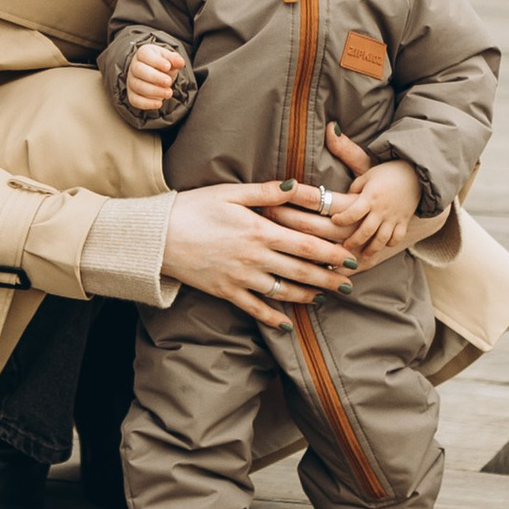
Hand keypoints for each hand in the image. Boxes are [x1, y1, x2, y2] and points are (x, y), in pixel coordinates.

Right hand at [125, 39, 187, 115]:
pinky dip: (147, 103)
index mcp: (143, 53)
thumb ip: (175, 59)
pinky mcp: (132, 94)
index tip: (168, 67)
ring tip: (168, 93)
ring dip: (154, 91)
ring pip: (138, 86)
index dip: (156, 61)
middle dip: (155, 77)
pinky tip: (159, 103)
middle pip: (139, 71)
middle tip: (169, 82)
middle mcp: (134, 66)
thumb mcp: (169, 58)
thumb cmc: (162, 64)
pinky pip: (136, 100)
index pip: (145, 55)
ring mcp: (131, 81)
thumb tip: (180, 62)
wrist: (156, 73)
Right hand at [160, 179, 359, 325]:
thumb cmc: (193, 208)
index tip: (351, 256)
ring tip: (325, 296)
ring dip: (307, 295)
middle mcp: (254, 258)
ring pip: (283, 292)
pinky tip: (287, 323)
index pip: (305, 244)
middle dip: (329, 278)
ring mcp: (241, 278)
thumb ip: (267, 192)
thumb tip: (299, 186)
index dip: (332, 252)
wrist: (157, 237)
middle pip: (301, 271)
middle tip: (351, 283)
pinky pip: (255, 309)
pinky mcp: (226, 292)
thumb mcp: (230, 193)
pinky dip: (273, 318)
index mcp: (259, 231)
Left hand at [320, 156, 422, 265]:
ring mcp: (394, 217)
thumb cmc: (387, 173)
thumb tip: (344, 201)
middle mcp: (382, 209)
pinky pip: (397, 237)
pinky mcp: (404, 221)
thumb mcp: (367, 176)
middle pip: (366, 231)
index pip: (353, 212)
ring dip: (371, 249)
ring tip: (362, 254)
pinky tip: (382, 245)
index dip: (342, 219)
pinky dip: (390, 243)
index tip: (335, 220)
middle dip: (354, 241)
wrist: (414, 173)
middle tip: (345, 247)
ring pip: (382, 239)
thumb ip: (355, 188)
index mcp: (371, 197)